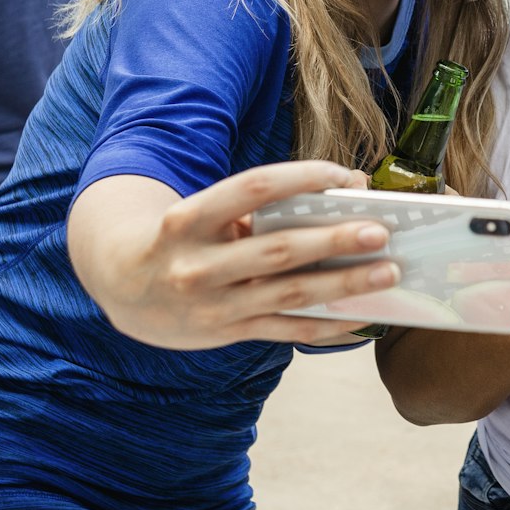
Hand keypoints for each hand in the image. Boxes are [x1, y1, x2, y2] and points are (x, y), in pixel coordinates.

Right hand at [74, 161, 395, 349]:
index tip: (347, 176)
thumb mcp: (204, 211)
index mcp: (189, 219)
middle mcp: (198, 264)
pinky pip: (287, 330)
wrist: (121, 287)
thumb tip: (348, 189)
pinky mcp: (227, 333)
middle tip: (381, 233)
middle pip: (278, 250)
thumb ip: (263, 205)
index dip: (302, 178)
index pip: (253, 188)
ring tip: (388, 273)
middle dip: (334, 241)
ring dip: (344, 284)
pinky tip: (364, 315)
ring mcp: (213, 305)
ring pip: (290, 294)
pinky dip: (329, 324)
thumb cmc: (182, 235)